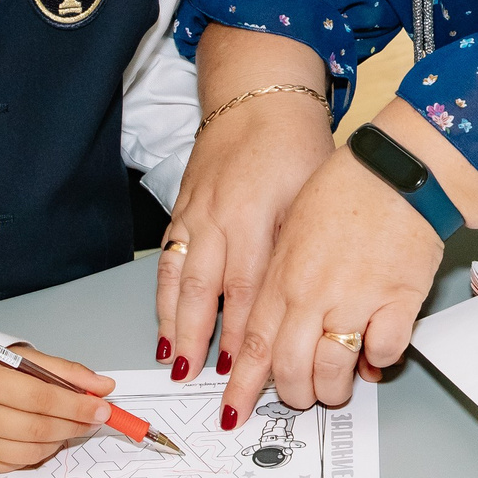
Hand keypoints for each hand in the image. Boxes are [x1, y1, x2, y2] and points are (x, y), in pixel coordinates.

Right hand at [0, 346, 112, 471]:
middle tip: (95, 418)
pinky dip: (38, 453)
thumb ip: (62, 371)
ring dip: (60, 441)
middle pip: (39, 428)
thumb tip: (103, 386)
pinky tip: (45, 438)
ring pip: (30, 451)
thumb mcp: (18, 359)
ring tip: (71, 427)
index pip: (41, 398)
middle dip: (75, 424)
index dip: (77, 405)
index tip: (103, 407)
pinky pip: (15, 464)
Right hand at [157, 90, 336, 384]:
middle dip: (199, 339)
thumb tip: (312, 300)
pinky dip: (164, 296)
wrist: (258, 99)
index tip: (241, 366)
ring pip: (179, 279)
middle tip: (198, 379)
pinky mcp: (182, 210)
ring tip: (174, 362)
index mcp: (253, 215)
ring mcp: (194, 215)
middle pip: (205, 290)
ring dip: (174, 324)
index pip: (246, 286)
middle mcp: (217, 218)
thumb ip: (301, 246)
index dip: (241, 330)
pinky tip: (164, 322)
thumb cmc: (294, 144)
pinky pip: (168, 261)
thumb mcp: (311, 191)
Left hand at [219, 143, 443, 427]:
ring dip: (334, 389)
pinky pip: (384, 352)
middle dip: (294, 395)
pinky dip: (380, 361)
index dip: (244, 385)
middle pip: (291, 368)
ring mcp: (355, 298)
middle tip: (301, 398)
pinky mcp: (398, 299)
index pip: (254, 344)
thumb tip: (288, 323)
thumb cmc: (347, 189)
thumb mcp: (295, 231)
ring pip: (333, 370)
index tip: (234, 409)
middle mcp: (314, 293)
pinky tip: (378, 353)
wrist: (397, 168)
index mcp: (284, 276)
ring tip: (340, 388)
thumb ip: (285, 279)